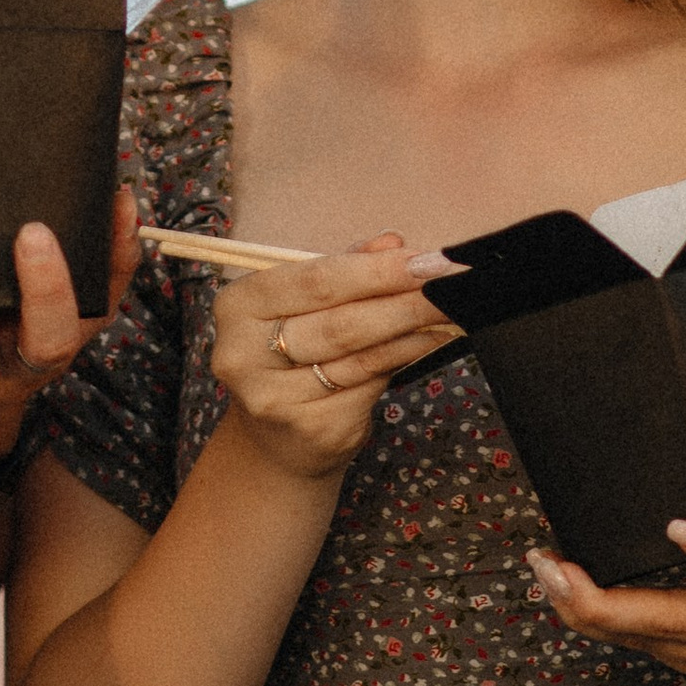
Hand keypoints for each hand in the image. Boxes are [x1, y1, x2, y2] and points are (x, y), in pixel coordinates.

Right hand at [211, 241, 460, 483]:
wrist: (275, 443)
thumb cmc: (291, 357)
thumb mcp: (304, 305)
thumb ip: (344, 269)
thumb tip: (393, 242)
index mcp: (238, 306)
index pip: (314, 280)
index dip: (374, 270)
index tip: (422, 260)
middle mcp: (244, 354)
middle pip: (339, 322)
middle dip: (402, 300)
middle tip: (447, 283)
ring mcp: (276, 399)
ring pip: (359, 356)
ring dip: (411, 330)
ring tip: (446, 310)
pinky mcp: (311, 430)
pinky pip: (369, 386)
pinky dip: (403, 360)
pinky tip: (426, 343)